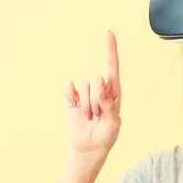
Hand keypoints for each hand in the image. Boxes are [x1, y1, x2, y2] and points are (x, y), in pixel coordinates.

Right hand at [63, 31, 121, 157]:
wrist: (88, 148)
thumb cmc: (105, 136)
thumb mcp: (113, 125)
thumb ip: (110, 107)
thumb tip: (102, 91)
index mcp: (114, 92)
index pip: (112, 67)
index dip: (110, 50)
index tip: (108, 33)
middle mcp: (99, 88)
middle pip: (97, 78)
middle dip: (96, 99)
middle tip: (98, 115)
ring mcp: (85, 93)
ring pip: (83, 84)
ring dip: (86, 104)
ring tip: (90, 117)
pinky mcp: (71, 98)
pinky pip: (68, 87)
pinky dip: (70, 95)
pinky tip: (74, 106)